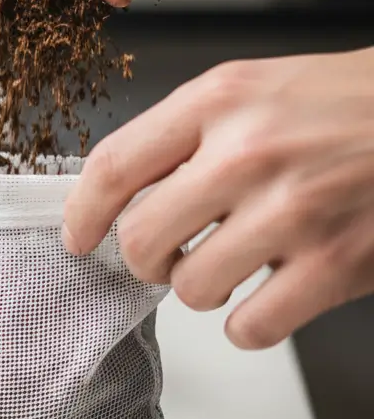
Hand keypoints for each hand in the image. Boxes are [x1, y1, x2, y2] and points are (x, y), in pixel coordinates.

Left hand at [62, 49, 373, 348]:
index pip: (113, 167)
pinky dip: (247, 323)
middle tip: (163, 255)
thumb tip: (116, 196)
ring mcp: (293, 211)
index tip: (76, 237)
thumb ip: (181, 136)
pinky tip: (266, 296)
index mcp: (217, 102)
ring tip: (228, 265)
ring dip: (199, 287)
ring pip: (189, 288)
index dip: (82, 213)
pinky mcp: (336, 264)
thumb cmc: (342, 105)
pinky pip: (249, 327)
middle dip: (143, 259)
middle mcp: (248, 153)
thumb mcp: (248, 90)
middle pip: (139, 238)